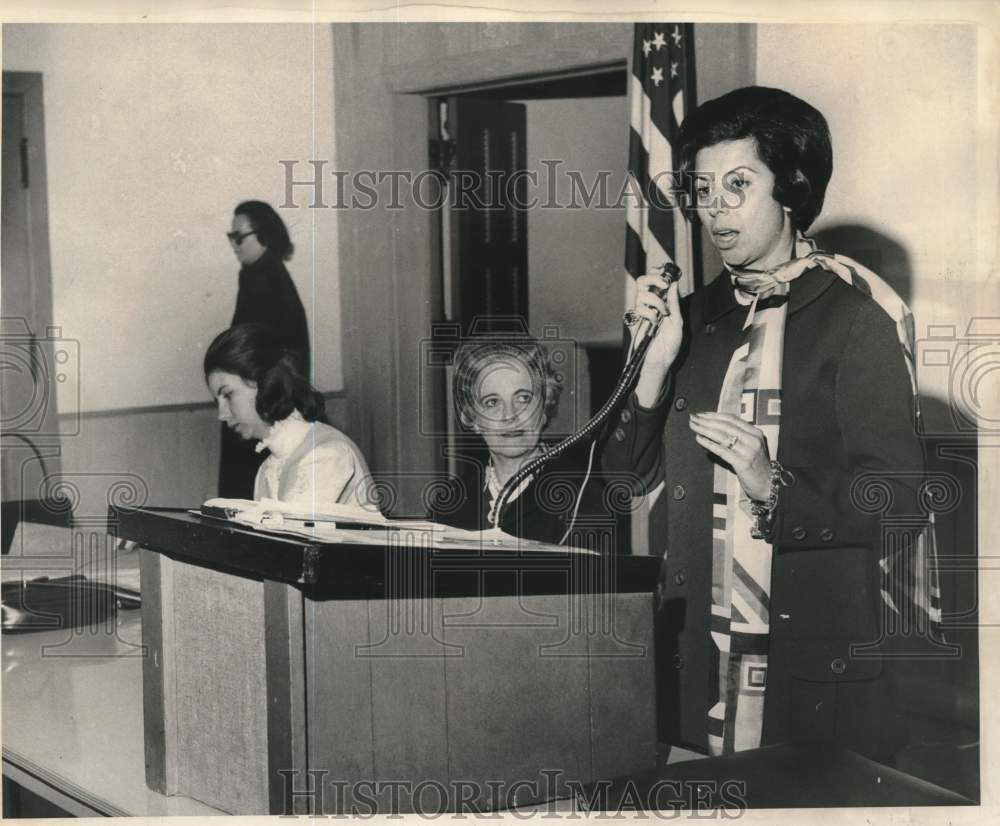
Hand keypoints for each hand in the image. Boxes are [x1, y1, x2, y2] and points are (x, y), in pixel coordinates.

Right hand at [631, 270, 682, 405]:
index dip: (658, 274)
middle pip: (643, 281)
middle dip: (653, 278)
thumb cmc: (669, 345)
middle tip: (663, 284)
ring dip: (655, 301)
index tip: (667, 273)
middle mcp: (649, 305)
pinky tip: (655, 323)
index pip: (655, 282)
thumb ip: (675, 303)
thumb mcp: (678, 322)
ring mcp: (641, 313)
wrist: (660, 361)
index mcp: (661, 303)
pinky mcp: (635, 321)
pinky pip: (639, 309)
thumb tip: (674, 285)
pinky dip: (650, 314)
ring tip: (663, 313)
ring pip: (641, 294)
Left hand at [689, 412, 771, 499]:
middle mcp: (753, 439)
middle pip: (725, 425)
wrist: (768, 484)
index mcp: (755, 432)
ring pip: (722, 436)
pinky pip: (722, 450)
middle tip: (692, 418)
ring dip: (704, 429)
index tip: (701, 414)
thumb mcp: (751, 446)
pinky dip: (709, 443)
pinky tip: (699, 439)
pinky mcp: (742, 462)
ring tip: (693, 426)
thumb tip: (715, 426)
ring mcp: (748, 450)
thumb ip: (739, 436)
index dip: (714, 415)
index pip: (732, 419)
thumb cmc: (756, 465)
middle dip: (706, 420)